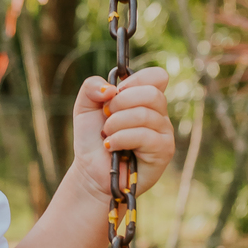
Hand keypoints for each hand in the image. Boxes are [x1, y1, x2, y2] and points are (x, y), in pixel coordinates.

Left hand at [71, 67, 174, 201]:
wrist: (90, 171)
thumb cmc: (92, 139)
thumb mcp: (84, 106)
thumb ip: (91, 86)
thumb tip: (111, 89)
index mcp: (145, 99)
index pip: (157, 77)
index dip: (134, 81)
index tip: (114, 95)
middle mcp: (159, 114)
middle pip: (151, 93)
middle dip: (120, 103)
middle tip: (106, 117)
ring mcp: (164, 132)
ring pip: (144, 115)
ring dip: (115, 124)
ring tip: (107, 135)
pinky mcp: (163, 150)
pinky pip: (144, 135)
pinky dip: (120, 139)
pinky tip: (111, 147)